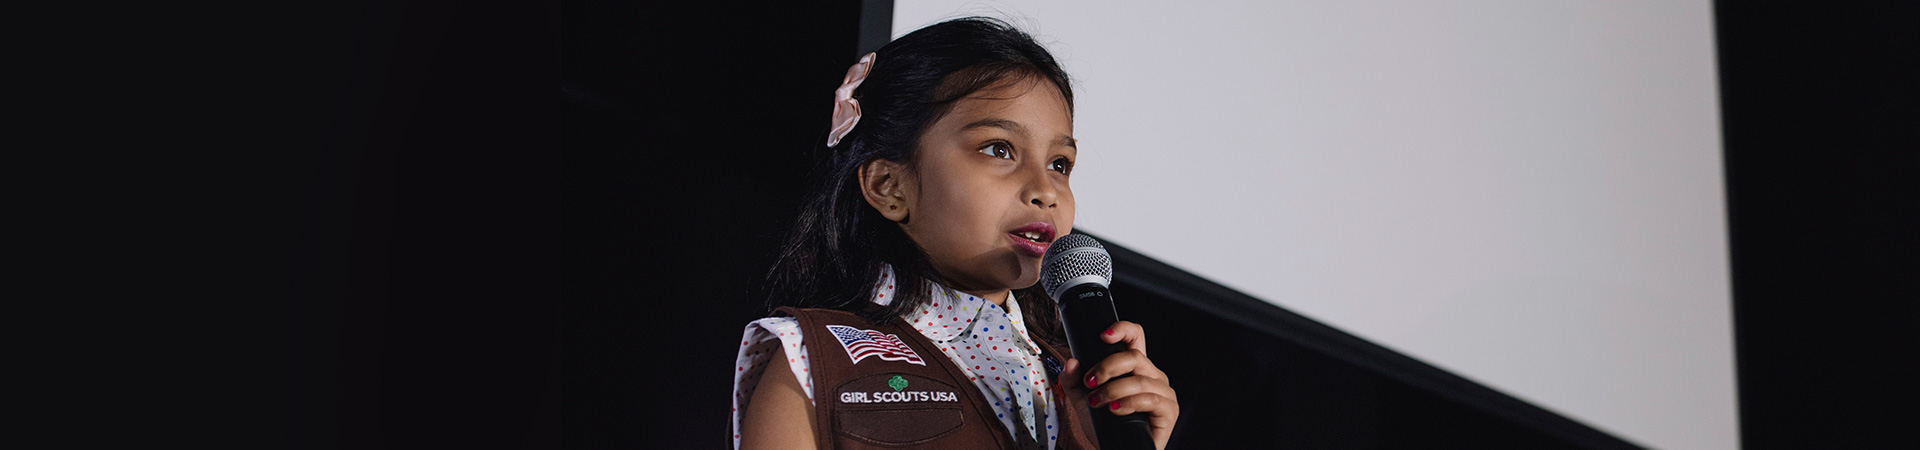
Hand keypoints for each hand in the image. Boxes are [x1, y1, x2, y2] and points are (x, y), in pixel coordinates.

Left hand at [1060, 321, 1177, 449]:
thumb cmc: (1106, 426)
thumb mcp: (1083, 401)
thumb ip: (1073, 381)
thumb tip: (1071, 362)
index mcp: (1135, 367)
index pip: (1135, 337)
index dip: (1123, 329)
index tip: (1103, 335)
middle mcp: (1152, 375)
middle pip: (1135, 356)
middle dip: (1107, 367)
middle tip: (1090, 382)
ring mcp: (1163, 393)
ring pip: (1139, 380)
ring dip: (1112, 390)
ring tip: (1097, 402)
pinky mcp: (1169, 411)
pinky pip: (1150, 400)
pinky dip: (1128, 403)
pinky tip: (1115, 410)